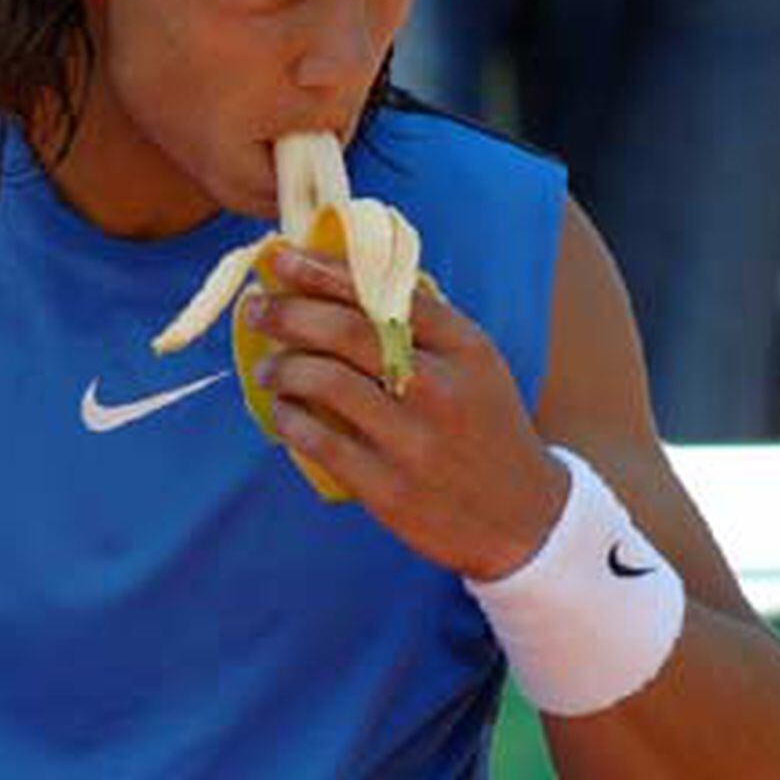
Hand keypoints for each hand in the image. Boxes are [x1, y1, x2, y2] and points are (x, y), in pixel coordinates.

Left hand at [246, 245, 569, 580]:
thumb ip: (422, 328)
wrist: (523, 519)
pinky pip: (321, 442)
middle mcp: (441, 387)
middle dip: (289, 312)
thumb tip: (340, 283)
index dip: (324, 272)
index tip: (283, 259)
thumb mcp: (475, 367)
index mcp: (464, 347)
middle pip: (346, 331)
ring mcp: (415, 441)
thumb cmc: (485, 430)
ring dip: (283, 367)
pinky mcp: (390, 489)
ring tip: (267, 367)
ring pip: (327, 382)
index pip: (385, 292)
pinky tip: (282, 412)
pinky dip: (290, 420)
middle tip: (256, 308)